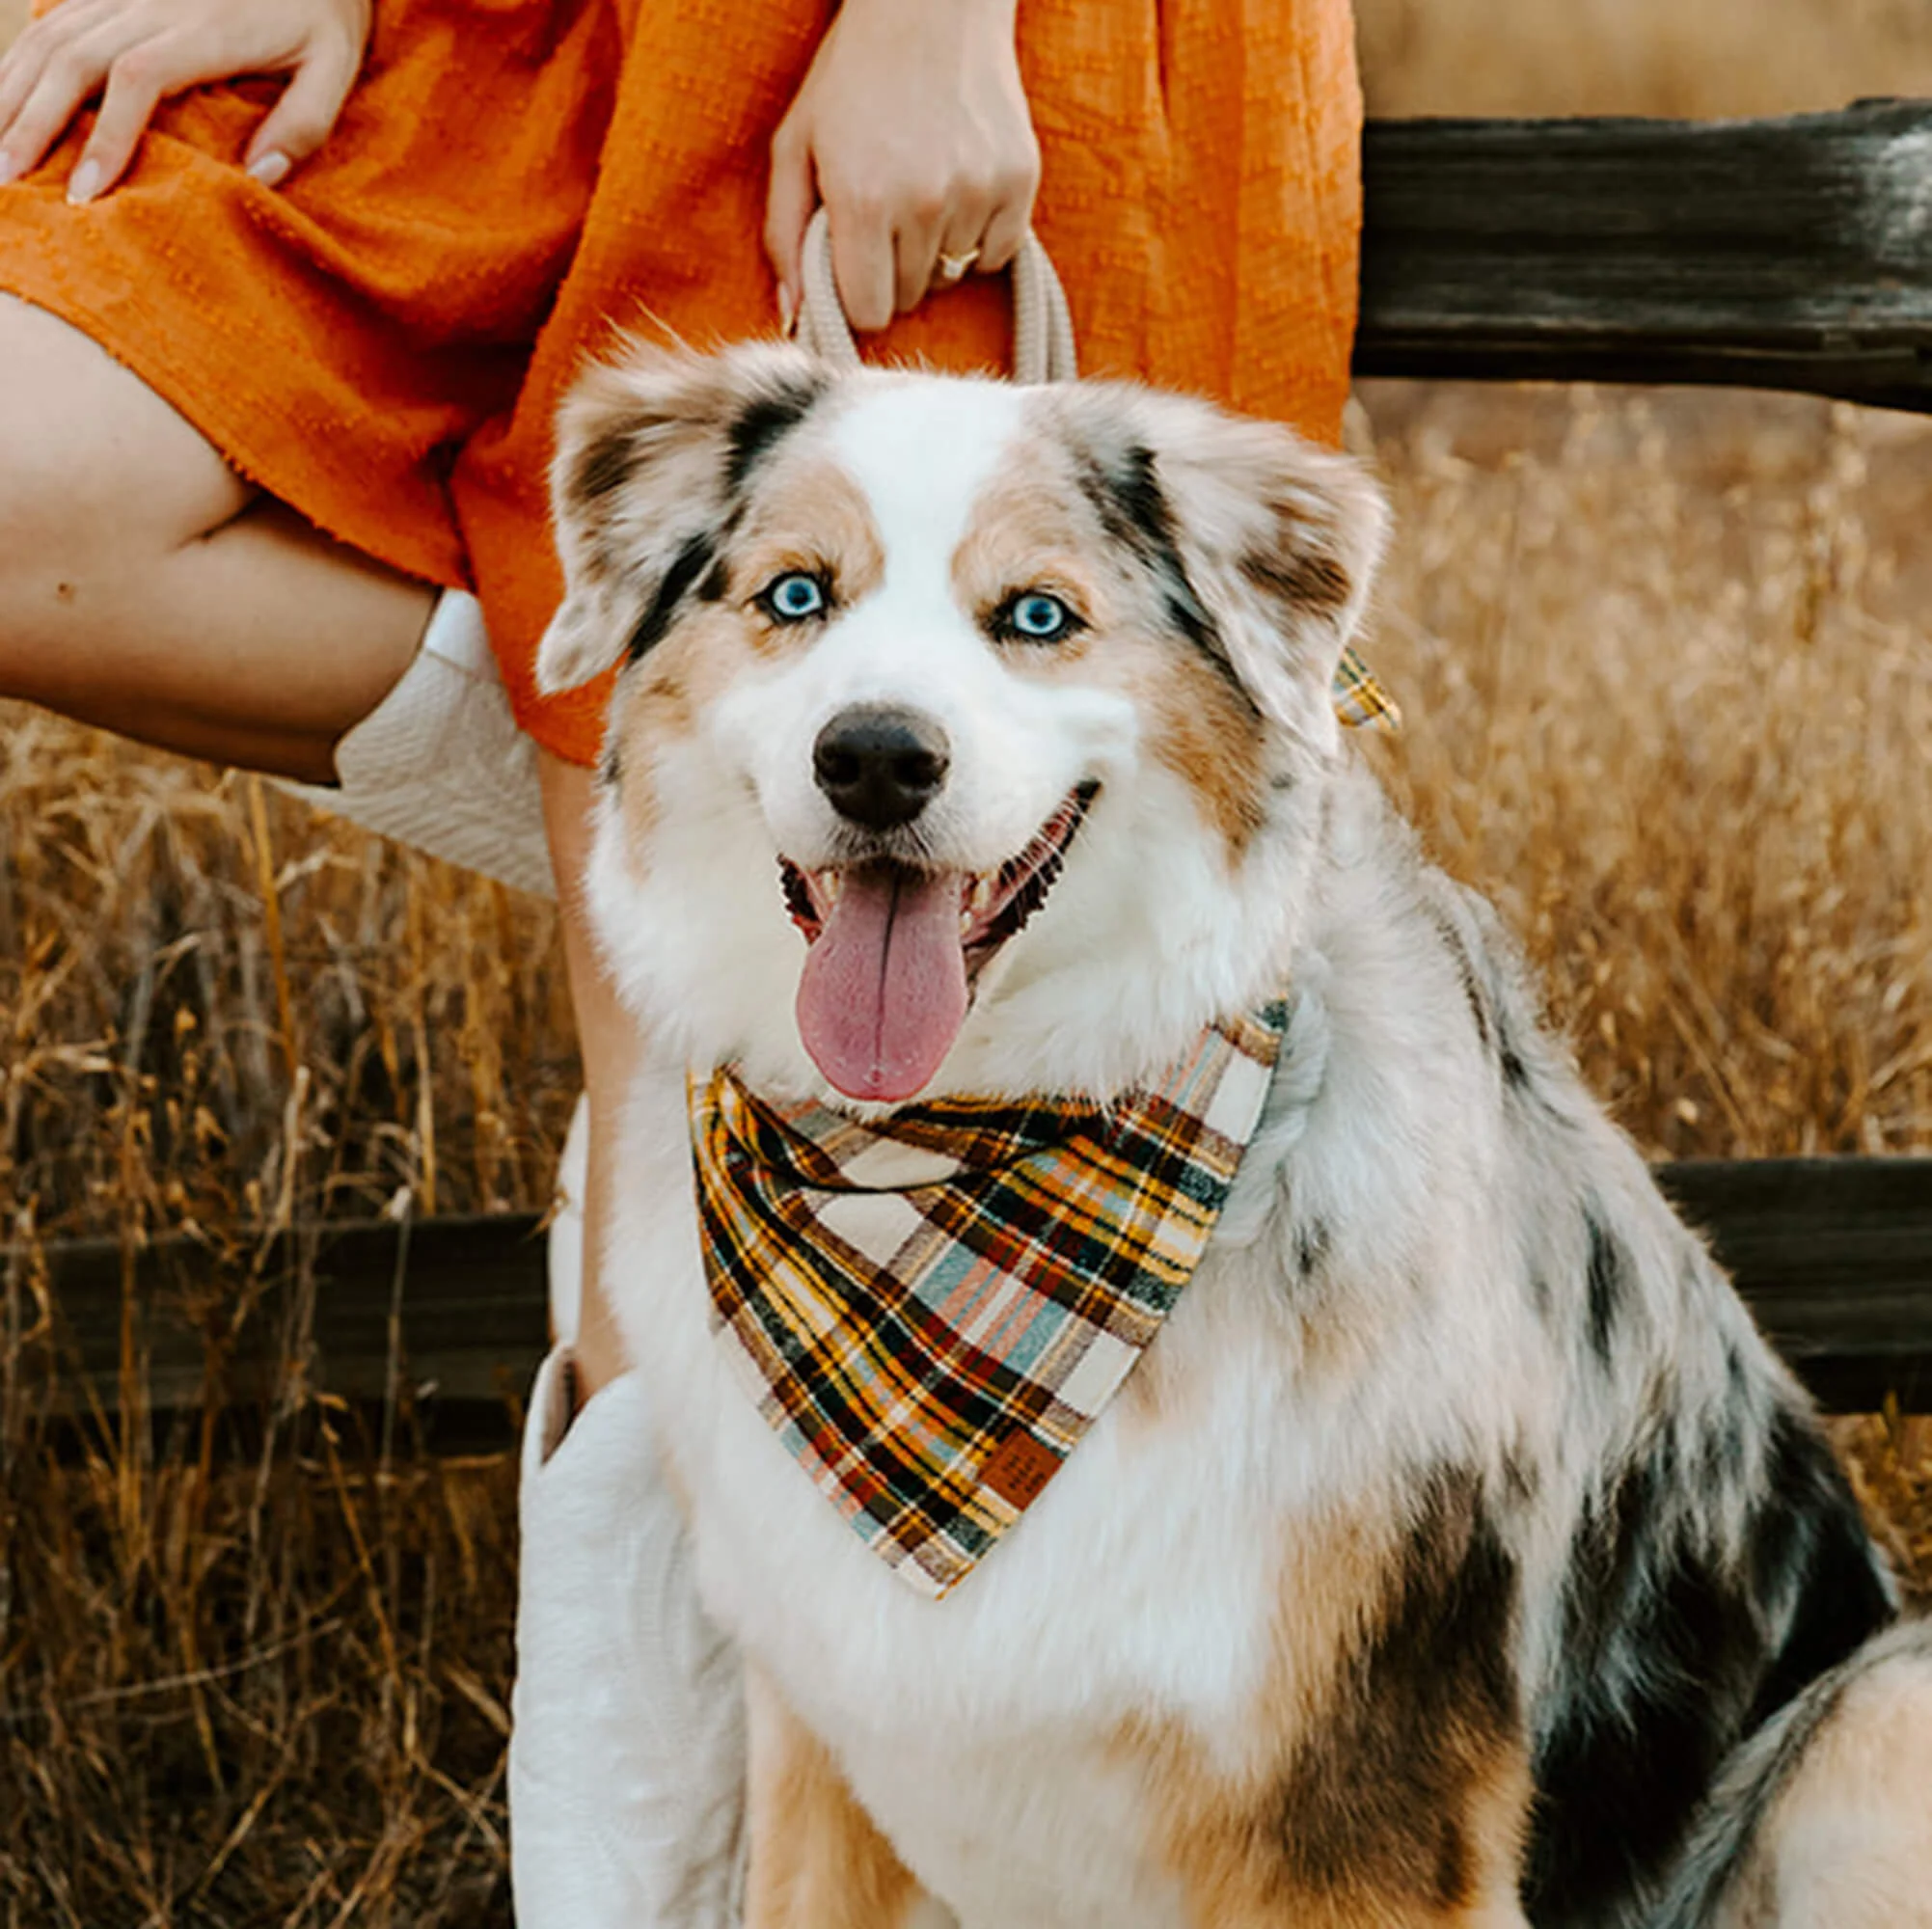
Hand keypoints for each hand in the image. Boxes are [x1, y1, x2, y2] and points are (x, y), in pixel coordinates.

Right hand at [0, 0, 371, 200]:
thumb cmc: (322, 17)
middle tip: (4, 180)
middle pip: (74, 57)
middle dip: (33, 121)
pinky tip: (3, 100)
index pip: (137, 78)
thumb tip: (260, 175)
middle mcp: (154, 1)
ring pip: (52, 35)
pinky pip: (56, 18)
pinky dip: (21, 60)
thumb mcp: (334, 68)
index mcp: (206, 27)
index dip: (106, 135)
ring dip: (13, 92)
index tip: (87, 191)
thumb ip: (304, 123)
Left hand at [764, 0, 1039, 333]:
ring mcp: (977, 192)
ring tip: (923, 189)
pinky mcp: (1019, 180)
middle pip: (910, 297)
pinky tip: (959, 190)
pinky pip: (997, 254)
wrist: (932, 4)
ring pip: (952, 276)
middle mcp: (923, 203)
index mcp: (861, 200)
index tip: (856, 270)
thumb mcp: (796, 145)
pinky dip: (979, 238)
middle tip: (886, 213)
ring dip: (935, 251)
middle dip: (893, 270)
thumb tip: (794, 315)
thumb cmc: (853, 75)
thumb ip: (784, 234)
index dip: (858, 298)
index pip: (869, 314)